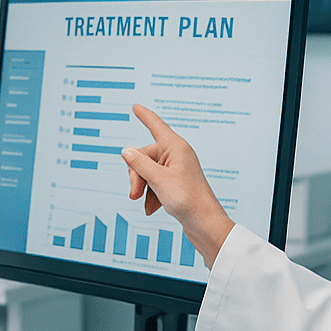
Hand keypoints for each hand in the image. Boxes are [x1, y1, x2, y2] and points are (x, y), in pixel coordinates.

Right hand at [120, 105, 233, 266]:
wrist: (204, 224)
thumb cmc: (187, 200)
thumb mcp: (158, 180)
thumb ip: (139, 163)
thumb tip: (126, 150)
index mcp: (176, 147)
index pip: (156, 126)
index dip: (144, 116)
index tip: (136, 106)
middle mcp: (177, 155)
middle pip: (144, 156)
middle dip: (136, 174)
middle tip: (134, 193)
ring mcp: (176, 170)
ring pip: (147, 172)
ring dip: (143, 187)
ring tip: (144, 203)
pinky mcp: (175, 184)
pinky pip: (155, 184)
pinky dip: (151, 195)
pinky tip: (152, 209)